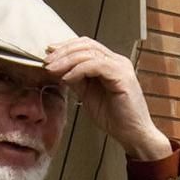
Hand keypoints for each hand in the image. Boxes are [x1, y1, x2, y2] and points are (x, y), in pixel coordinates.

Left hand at [43, 36, 171, 161]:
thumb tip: (58, 69)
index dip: (66, 47)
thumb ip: (77, 80)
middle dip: (63, 51)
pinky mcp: (122, 76)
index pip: (86, 45)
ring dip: (67, 60)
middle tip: (46, 61)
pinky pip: (96, 66)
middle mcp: (117, 61)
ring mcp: (121, 67)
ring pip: (89, 53)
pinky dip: (78, 70)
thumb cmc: (115, 118)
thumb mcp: (88, 95)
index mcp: (110, 63)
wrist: (133, 134)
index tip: (48, 54)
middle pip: (86, 45)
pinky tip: (67, 78)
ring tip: (52, 69)